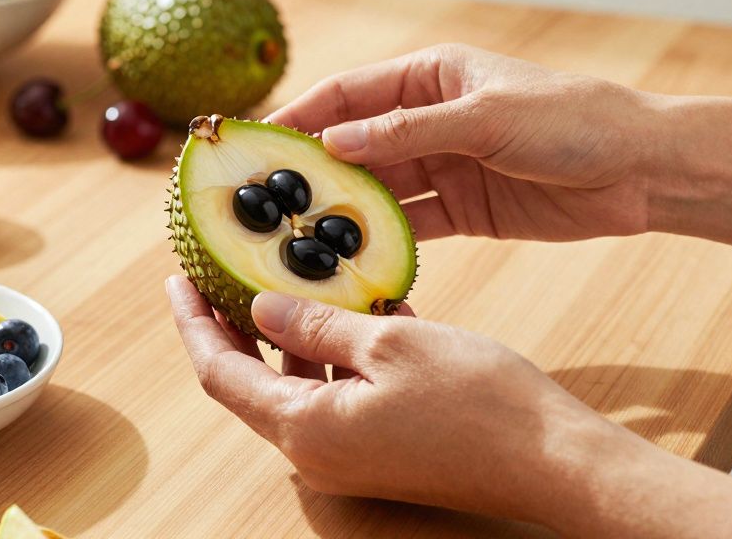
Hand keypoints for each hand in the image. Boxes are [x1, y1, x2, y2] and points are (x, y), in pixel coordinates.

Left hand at [164, 275, 624, 525]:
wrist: (554, 461)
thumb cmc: (480, 403)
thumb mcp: (390, 343)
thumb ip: (317, 323)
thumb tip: (261, 306)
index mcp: (305, 427)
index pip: (220, 371)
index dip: (194, 322)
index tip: (177, 278)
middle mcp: (316, 451)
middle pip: (250, 381)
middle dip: (233, 325)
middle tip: (220, 271)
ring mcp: (348, 455)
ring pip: (297, 382)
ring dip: (291, 333)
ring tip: (291, 275)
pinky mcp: (379, 449)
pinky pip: (338, 393)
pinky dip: (336, 353)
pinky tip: (359, 308)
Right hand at [267, 43, 659, 241]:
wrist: (644, 171)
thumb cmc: (572, 120)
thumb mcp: (485, 117)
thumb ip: (407, 131)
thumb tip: (334, 144)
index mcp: (430, 77)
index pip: (348, 94)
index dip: (301, 117)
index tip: (257, 144)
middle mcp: (428, 119)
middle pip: (355, 146)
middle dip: (312, 172)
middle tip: (265, 203)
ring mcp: (445, 167)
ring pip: (378, 190)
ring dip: (343, 212)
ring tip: (298, 239)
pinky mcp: (464, 210)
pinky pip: (410, 226)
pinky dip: (382, 242)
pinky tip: (352, 261)